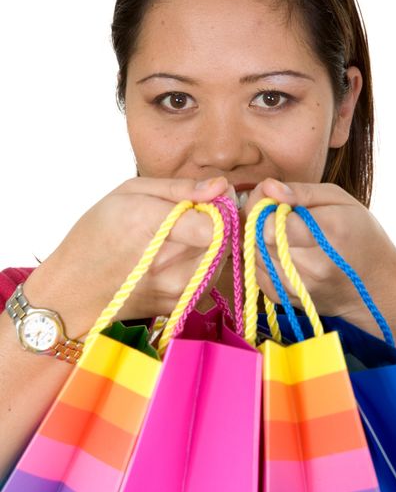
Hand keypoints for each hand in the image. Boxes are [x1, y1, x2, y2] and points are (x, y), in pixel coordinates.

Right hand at [23, 176, 233, 336]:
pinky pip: (210, 276)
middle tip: (192, 214)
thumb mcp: (129, 193)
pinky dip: (202, 263)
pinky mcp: (181, 305)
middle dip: (218, 222)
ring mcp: (177, 289)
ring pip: (222, 257)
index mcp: (153, 225)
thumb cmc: (96, 235)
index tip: (209, 198)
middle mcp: (170, 263)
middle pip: (224, 239)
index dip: (220, 207)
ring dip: (211, 243)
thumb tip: (221, 186)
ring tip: (180, 236)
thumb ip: (180, 188)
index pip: (215, 224)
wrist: (73, 291)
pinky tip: (176, 257)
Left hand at [245, 178, 395, 334]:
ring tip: (285, 234)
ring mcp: (297, 287)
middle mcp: (312, 266)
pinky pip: (255, 271)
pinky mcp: (284, 299)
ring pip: (253, 254)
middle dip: (261, 221)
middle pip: (259, 238)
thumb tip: (268, 187)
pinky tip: (283, 252)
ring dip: (260, 240)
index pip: (271, 222)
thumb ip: (301, 191)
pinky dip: (262, 258)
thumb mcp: (341, 200)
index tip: (278, 202)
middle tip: (279, 215)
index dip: (267, 206)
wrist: (377, 287)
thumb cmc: (361, 235)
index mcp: (329, 234)